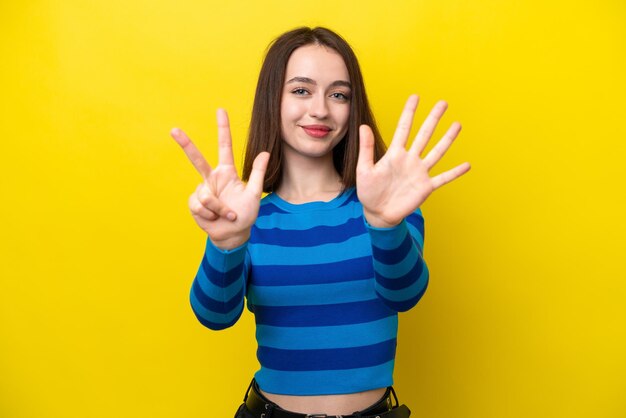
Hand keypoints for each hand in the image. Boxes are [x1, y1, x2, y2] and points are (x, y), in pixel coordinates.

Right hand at [171, 109, 268, 248]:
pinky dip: (210, 214)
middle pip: (197, 158)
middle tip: (174, 130)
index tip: (220, 110)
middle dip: (185, 144)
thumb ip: (258, 173)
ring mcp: (202, 191)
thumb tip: (265, 152)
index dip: (223, 129)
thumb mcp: (254, 194)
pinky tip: (214, 218)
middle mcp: (212, 179)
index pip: (224, 146)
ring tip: (226, 214)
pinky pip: (199, 205)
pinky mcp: (194, 203)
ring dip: (217, 207)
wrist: (232, 234)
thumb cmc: (245, 214)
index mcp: (227, 172)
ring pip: (205, 194)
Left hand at [357, 95, 469, 227]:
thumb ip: (366, 149)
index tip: (415, 97)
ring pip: (437, 152)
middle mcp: (410, 160)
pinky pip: (443, 178)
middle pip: (424, 135)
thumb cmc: (368, 191)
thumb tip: (363, 126)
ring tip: (457, 125)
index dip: (409, 113)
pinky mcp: (425, 187)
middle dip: (433, 119)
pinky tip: (467, 165)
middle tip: (443, 103)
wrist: (377, 213)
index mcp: (394, 154)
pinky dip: (454, 173)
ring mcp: (419, 172)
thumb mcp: (364, 169)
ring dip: (447, 139)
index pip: (403, 128)